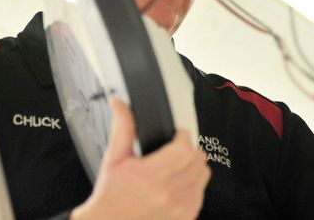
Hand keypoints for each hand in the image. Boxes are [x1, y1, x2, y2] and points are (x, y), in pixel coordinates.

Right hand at [71, 98, 209, 219]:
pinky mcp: (186, 217)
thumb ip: (122, 128)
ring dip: (193, 166)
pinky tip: (178, 184)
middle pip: (197, 158)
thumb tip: (119, 104)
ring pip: (203, 174)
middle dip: (188, 149)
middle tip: (175, 150)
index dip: (182, 136)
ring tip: (177, 167)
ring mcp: (179, 207)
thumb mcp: (114, 159)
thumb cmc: (111, 195)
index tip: (176, 136)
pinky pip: (201, 193)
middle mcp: (168, 192)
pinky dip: (194, 185)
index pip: (185, 147)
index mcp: (151, 175)